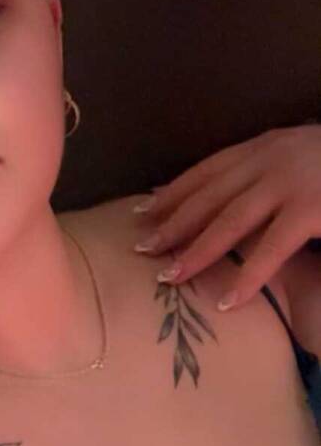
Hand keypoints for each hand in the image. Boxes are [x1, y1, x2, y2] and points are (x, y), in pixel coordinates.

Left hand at [131, 122, 320, 309]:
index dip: (173, 193)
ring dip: (197, 251)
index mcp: (266, 145)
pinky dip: (247, 276)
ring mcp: (291, 183)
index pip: (207, 171)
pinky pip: (271, 249)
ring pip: (230, 221)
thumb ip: (267, 172)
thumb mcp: (300, 157)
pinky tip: (228, 300)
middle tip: (141, 249)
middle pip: (209, 196)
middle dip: (172, 224)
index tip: (144, 214)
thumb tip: (231, 197)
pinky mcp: (311, 209)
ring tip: (170, 277)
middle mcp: (272, 158)